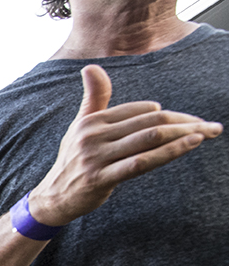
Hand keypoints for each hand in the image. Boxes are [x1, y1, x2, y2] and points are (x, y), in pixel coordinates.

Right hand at [30, 65, 222, 225]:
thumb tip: (90, 67)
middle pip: (151, 122)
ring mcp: (96, 157)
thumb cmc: (73, 161)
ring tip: (209, 133)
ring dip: (185, 135)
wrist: (53, 197)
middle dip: (186, 122)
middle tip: (213, 126)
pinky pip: (141, 162)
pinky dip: (170, 151)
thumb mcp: (79, 127)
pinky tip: (191, 144)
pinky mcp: (100, 178)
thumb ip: (93, 98)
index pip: (141, 110)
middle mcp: (92, 136)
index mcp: (92, 121)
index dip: (171, 114)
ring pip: (149, 139)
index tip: (193, 122)